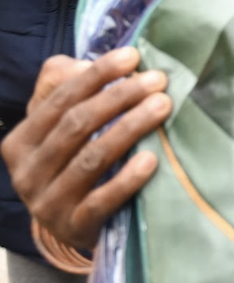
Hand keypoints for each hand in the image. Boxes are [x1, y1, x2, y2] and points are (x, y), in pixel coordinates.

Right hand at [3, 49, 171, 251]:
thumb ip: (63, 89)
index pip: (60, 99)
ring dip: (130, 128)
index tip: (133, 56)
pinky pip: (102, 200)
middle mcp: (27, 172)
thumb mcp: (60, 128)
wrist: (73, 225)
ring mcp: (48, 203)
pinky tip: (152, 159)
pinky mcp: (73, 226)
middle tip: (158, 81)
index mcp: (21, 142)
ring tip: (163, 107)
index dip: (97, 74)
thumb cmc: (73, 163)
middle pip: (77, 125)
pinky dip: (127, 178)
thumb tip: (83, 64)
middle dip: (120, 97)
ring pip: (91, 158)